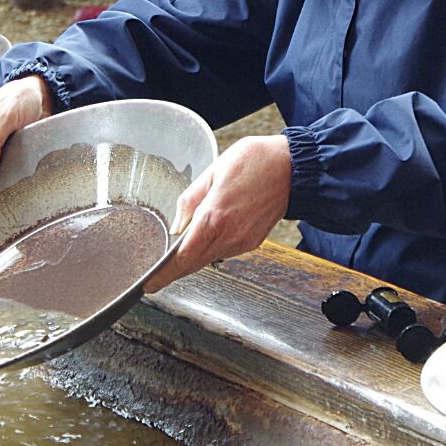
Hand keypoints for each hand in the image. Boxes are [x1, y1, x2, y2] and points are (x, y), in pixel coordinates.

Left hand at [143, 135, 292, 291]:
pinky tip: (207, 238)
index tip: (151, 283)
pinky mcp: (253, 242)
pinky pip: (225, 252)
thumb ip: (191, 200)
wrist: (294, 168)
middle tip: (157, 276)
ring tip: (181, 250)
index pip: (184, 257)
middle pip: (194, 264)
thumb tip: (177, 226)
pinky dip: (211, 250)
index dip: (165, 273)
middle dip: (175, 272)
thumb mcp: (214, 171)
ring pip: (209, 259)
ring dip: (194, 258)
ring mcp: (243, 241)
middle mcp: (230, 235)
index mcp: (215, 216)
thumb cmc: (256, 162)